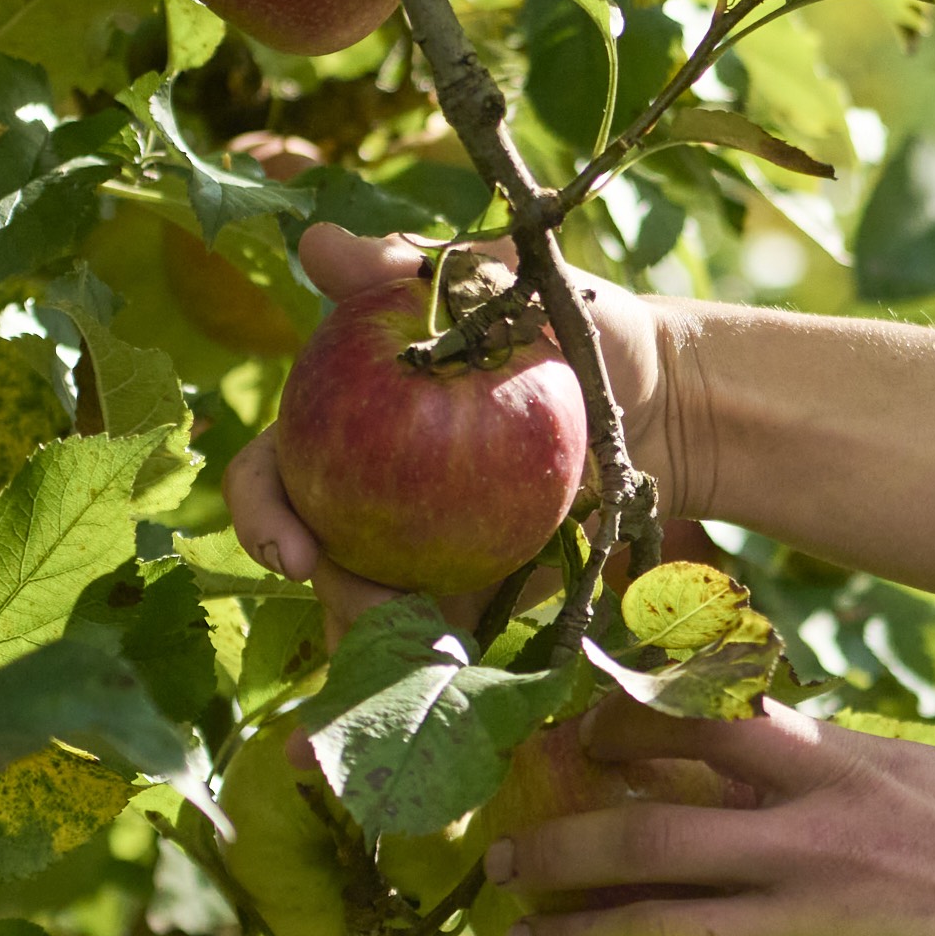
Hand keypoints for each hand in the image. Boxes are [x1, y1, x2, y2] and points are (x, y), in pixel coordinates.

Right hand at [219, 223, 680, 621]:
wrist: (672, 401)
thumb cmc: (580, 324)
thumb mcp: (507, 283)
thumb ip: (416, 270)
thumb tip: (317, 245)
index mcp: (346, 421)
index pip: (272, 470)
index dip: (262, 513)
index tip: (295, 553)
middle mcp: (363, 491)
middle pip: (305, 556)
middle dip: (320, 595)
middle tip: (362, 608)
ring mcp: (415, 549)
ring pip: (366, 609)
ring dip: (379, 638)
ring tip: (428, 642)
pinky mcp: (473, 594)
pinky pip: (439, 638)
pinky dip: (436, 665)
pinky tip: (454, 690)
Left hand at [484, 702, 934, 935]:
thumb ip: (862, 788)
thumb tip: (792, 779)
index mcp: (856, 757)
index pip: (718, 721)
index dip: (635, 727)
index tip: (579, 739)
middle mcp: (821, 800)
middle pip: (660, 786)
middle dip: (573, 812)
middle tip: (510, 840)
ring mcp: (812, 875)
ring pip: (654, 873)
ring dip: (571, 897)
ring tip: (512, 924)